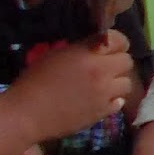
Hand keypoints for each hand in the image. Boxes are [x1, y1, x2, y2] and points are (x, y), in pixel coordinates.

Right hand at [2, 30, 132, 145]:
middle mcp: (101, 71)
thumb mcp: (55, 55)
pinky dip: (113, 100)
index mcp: (88, 54)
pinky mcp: (102, 112)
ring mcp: (105, 93)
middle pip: (127, 61)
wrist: (26, 114)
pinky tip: (100, 100)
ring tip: (103, 85)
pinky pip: (119, 102)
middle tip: (106, 66)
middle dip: (118, 61)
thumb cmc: (33, 81)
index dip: (118, 42)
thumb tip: (98, 47)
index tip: (111, 46)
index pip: (120, 40)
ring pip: (127, 83)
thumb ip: (81, 49)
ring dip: (117, 82)